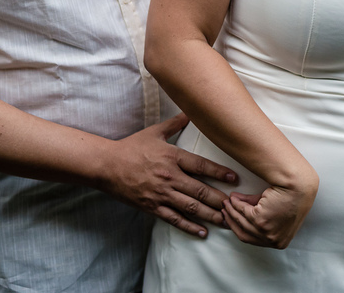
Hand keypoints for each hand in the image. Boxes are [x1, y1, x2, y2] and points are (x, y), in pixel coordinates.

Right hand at [100, 113, 237, 237]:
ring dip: (210, 215)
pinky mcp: (152, 207)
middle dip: (220, 199)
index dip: (219, 172)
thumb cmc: (131, 147)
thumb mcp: (154, 132)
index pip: (201, 165)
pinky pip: (174, 219)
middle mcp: (169, 176)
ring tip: (226, 221)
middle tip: (236, 206)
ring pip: (190, 207)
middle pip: (200, 190)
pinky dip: (189, 226)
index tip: (234, 178)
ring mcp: (161, 193)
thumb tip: (190, 111)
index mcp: (172, 157)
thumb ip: (175, 123)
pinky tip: (202, 232)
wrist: (107, 166)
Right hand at [221, 171, 317, 248]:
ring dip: (231, 212)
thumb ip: (254, 210)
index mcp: (279, 242)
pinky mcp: (262, 221)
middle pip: (244, 233)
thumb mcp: (272, 209)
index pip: (253, 239)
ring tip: (227, 202)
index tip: (231, 220)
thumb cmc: (292, 196)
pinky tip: (233, 198)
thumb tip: (236, 204)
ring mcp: (267, 232)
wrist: (299, 186)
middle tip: (225, 210)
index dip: (239, 229)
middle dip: (232, 221)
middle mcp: (272, 240)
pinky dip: (236, 205)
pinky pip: (244, 212)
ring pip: (242, 223)